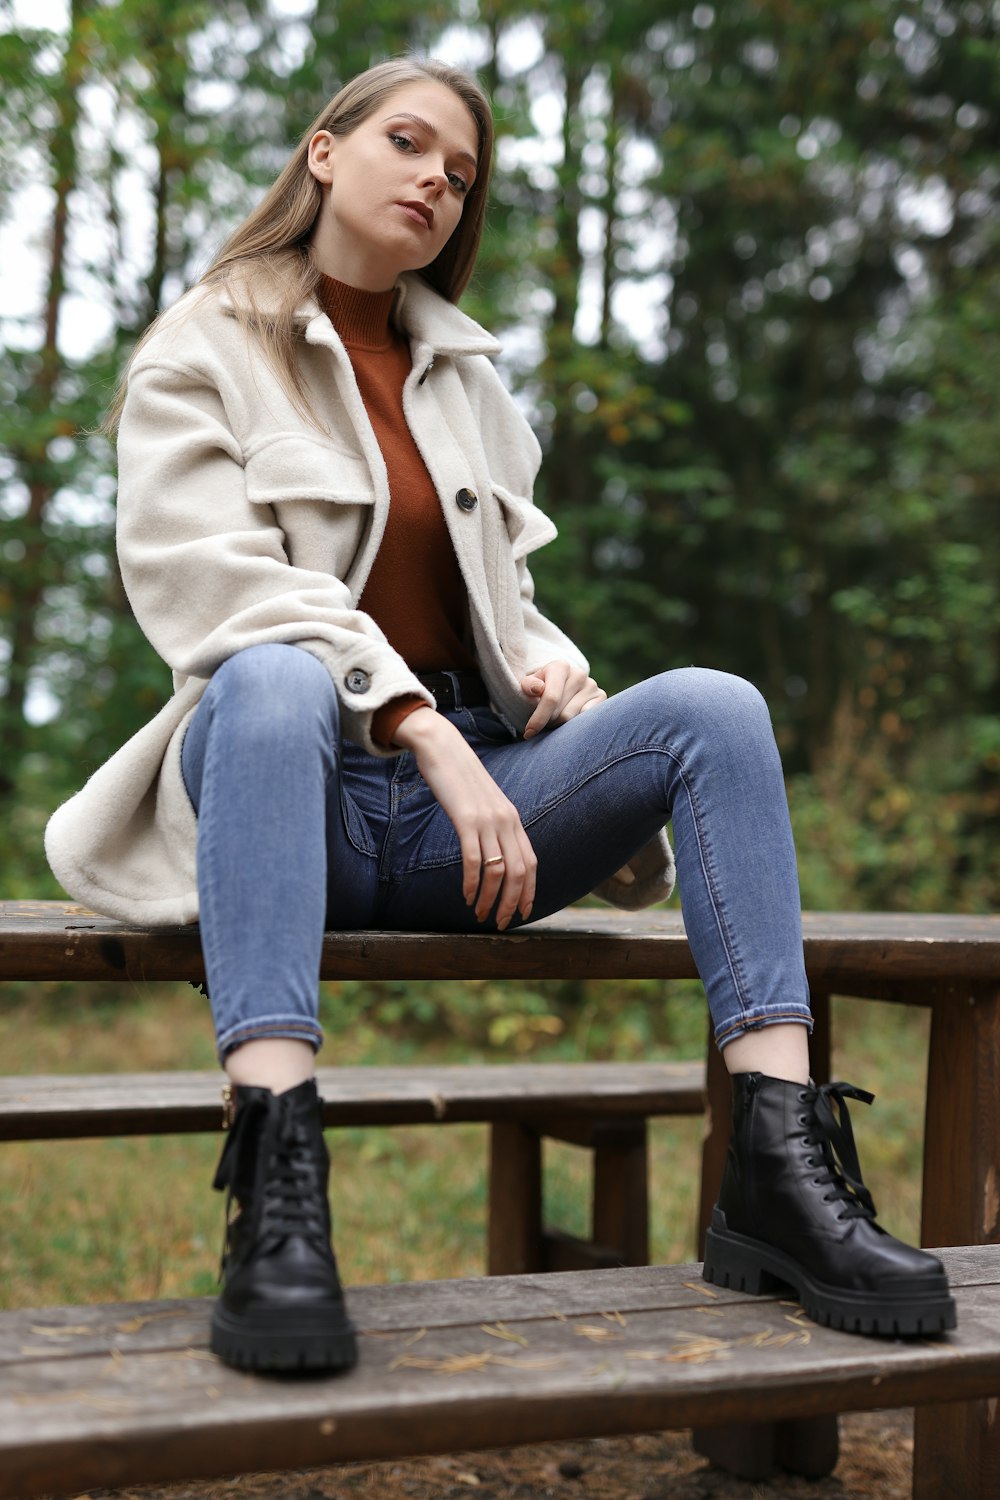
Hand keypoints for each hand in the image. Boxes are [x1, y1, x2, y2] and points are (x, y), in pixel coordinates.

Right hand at [392, 708, 536, 928]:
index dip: (530, 892)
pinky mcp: (466, 818)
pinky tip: (466, 895)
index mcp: (513, 819)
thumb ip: (493, 825)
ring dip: (490, 899)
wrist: (442, 747)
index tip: (523, 913)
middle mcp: (506, 821)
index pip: (531, 863)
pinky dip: (471, 883)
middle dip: (511, 903)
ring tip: (479, 914)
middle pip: (519, 872)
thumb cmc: (459, 778)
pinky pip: (474, 859)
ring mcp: (487, 820)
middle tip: (500, 923)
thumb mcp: (483, 803)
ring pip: (498, 871)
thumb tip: (495, 853)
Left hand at [520, 660, 606, 738]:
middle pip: (561, 713)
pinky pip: (587, 720)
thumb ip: (528, 686)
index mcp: (560, 667)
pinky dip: (575, 725)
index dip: (539, 718)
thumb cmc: (540, 688)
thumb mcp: (529, 685)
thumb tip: (538, 689)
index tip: (529, 733)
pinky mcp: (601, 696)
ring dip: (560, 725)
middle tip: (544, 722)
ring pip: (572, 719)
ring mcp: (592, 685)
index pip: (551, 698)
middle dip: (549, 722)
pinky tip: (569, 719)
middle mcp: (579, 674)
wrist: (559, 683)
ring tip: (555, 719)